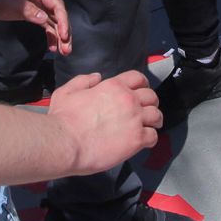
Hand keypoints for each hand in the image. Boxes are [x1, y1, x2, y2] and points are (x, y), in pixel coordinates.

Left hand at [0, 0, 71, 54]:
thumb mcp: (7, 2)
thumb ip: (26, 10)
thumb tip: (45, 18)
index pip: (56, 4)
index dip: (62, 20)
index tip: (64, 35)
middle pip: (58, 14)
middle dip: (64, 31)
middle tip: (67, 48)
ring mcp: (37, 6)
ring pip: (54, 22)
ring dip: (60, 36)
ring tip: (64, 52)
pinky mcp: (32, 14)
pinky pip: (46, 25)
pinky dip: (50, 36)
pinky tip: (52, 47)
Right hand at [45, 70, 162, 172]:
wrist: (65, 142)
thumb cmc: (63, 119)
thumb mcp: (67, 92)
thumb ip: (83, 81)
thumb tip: (97, 77)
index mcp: (113, 86)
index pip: (138, 78)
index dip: (142, 84)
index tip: (142, 90)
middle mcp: (128, 100)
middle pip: (151, 96)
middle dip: (150, 102)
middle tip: (146, 110)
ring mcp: (134, 119)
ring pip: (156, 115)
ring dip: (154, 120)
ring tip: (150, 126)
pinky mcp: (137, 139)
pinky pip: (153, 136)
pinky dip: (150, 138)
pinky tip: (144, 141)